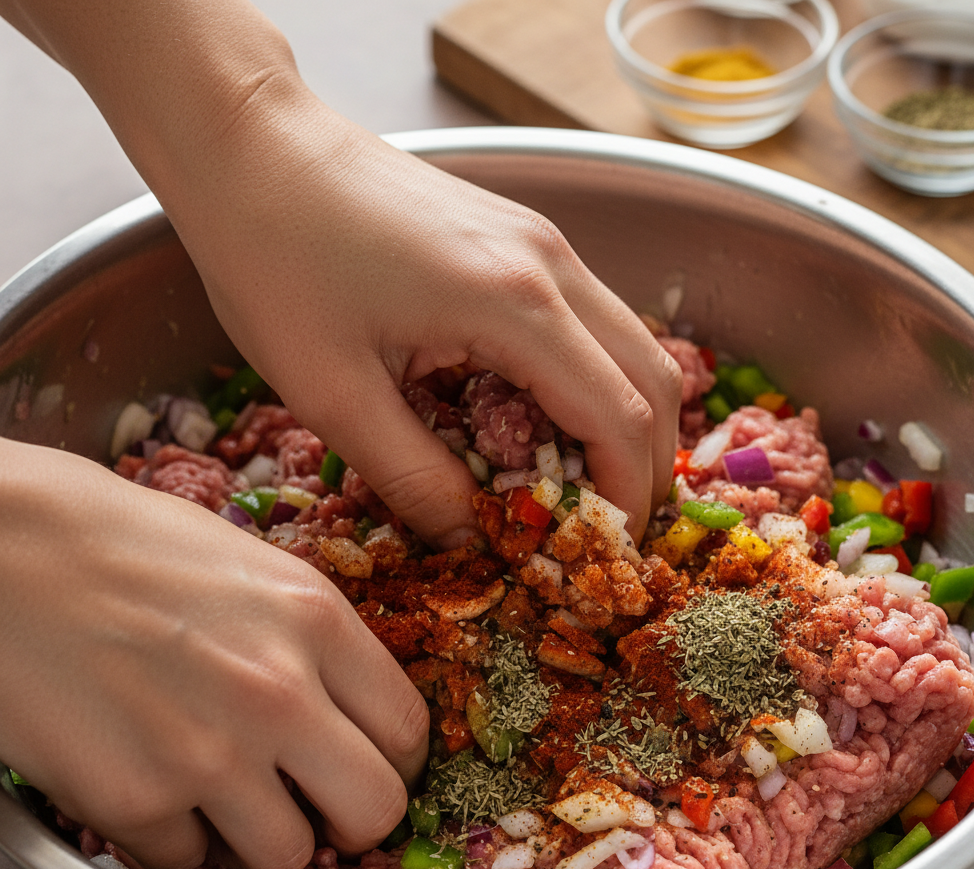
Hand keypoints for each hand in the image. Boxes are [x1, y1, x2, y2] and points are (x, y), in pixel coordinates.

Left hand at [0, 1, 680, 546]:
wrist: (251, 143)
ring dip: (621, 420)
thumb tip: (473, 536)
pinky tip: (538, 417)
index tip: (605, 552)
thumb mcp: (333, 394)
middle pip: (654, 378)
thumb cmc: (275, 260)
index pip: (620, 416)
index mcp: (514, 304)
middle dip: (643, 463)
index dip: (625, 494)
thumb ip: (413, 477)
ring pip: (630, 345)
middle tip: (605, 526)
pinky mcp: (519, 237)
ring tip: (577, 483)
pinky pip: (588, 321)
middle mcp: (551, 265)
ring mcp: (541, 242)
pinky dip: (589, 381)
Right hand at [0, 439, 427, 868]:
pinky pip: (187, 861)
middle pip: (375, 810)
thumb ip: (312, 639)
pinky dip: (176, 839)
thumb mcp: (252, 566)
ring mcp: (208, 753)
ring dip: (262, 836)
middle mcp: (279, 693)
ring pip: (288, 856)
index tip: (376, 768)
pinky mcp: (133, 800)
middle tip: (320, 806)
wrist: (4, 547)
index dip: (397, 761)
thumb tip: (342, 702)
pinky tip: (153, 786)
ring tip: (227, 796)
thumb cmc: (120, 539)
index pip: (407, 728)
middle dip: (353, 819)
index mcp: (316, 620)